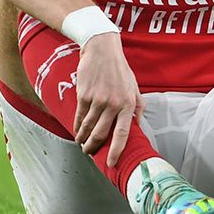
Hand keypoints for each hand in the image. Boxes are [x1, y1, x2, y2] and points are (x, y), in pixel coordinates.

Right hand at [72, 33, 143, 165]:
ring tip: (81, 143)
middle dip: (93, 147)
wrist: (102, 50)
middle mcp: (113, 104)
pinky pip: (79, 116)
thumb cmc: (120, 70)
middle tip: (90, 153)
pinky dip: (77, 126)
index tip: (111, 163)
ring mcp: (97, 99)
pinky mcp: (84, 95)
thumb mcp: (134, 87)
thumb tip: (137, 127)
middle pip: (101, 134)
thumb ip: (137, 108)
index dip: (116, 151)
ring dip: (83, 138)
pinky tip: (76, 130)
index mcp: (127, 104)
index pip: (122, 134)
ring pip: (88, 127)